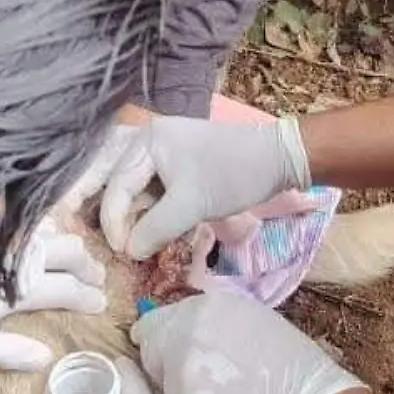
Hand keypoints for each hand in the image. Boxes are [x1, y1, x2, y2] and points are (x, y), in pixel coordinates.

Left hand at [0, 218, 106, 370]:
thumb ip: (10, 352)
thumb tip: (45, 358)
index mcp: (19, 287)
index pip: (65, 290)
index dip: (85, 297)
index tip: (101, 302)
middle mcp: (20, 254)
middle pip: (68, 254)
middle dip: (87, 266)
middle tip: (98, 276)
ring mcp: (5, 232)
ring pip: (51, 230)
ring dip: (68, 243)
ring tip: (75, 252)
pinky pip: (26, 214)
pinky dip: (42, 223)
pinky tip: (41, 228)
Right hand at [101, 116, 310, 258]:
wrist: (278, 159)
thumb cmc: (232, 176)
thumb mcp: (191, 206)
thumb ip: (155, 229)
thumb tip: (130, 251)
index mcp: (147, 142)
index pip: (117, 186)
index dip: (115, 222)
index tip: (122, 252)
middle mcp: (150, 141)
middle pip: (123, 187)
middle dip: (125, 220)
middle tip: (129, 250)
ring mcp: (165, 151)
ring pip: (140, 191)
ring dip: (142, 218)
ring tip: (146, 243)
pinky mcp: (180, 163)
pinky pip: (157, 191)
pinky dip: (158, 212)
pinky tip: (164, 230)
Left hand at [131, 292, 368, 393]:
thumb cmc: (292, 365)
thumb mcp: (249, 320)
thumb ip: (208, 322)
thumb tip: (178, 330)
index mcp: (202, 309)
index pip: (153, 323)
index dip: (162, 341)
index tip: (169, 354)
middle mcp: (184, 337)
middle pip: (150, 355)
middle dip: (166, 368)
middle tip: (201, 383)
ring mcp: (179, 378)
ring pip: (162, 389)